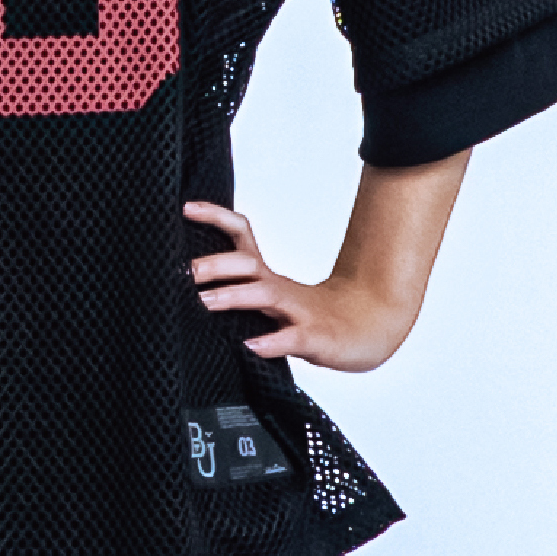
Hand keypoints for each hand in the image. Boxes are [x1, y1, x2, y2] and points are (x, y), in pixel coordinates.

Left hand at [184, 190, 450, 372]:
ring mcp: (299, 312)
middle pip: (248, 266)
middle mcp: (281, 289)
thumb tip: (193, 285)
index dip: (216, 219)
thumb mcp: (274, 298)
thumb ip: (241, 291)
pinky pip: (291, 338)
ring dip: (234, 296)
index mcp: (269, 277)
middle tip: (185, 271)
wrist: (370, 328)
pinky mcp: (314, 337)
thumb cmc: (315, 316)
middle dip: (215, 265)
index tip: (187, 208)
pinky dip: (270, 342)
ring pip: (266, 296)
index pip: (241, 236)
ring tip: (205, 302)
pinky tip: (251, 347)